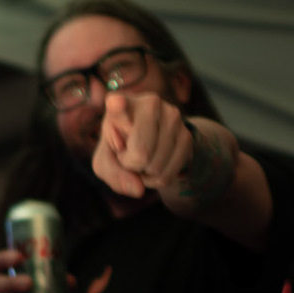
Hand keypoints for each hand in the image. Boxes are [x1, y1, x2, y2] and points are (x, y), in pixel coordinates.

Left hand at [94, 94, 237, 211]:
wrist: (151, 140)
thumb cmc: (120, 147)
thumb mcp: (106, 160)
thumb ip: (113, 174)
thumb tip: (138, 189)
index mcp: (121, 104)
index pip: (118, 104)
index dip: (118, 106)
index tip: (116, 103)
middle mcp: (149, 103)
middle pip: (140, 153)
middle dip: (132, 166)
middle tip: (129, 155)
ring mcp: (172, 116)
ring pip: (156, 167)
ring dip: (145, 174)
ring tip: (143, 158)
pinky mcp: (187, 134)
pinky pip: (168, 174)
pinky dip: (157, 179)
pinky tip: (155, 165)